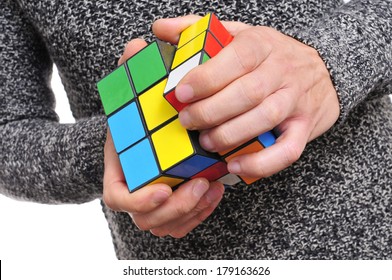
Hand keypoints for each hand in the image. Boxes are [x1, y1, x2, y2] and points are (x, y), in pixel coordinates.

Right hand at [102, 39, 224, 237]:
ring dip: (192, 211)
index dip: (139, 200)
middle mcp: (135, 193)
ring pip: (168, 226)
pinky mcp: (173, 207)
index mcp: (120, 172)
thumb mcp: (134, 95)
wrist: (143, 136)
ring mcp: (153, 204)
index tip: (164, 187)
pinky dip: (200, 213)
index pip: (118, 199)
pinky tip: (215, 189)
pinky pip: (184, 223)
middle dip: (176, 206)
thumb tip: (135, 45)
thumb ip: (131, 74)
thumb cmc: (138, 118)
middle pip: (148, 219)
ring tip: (212, 186)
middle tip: (199, 183)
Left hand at [153, 15, 339, 177]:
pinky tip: (235, 164)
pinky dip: (261, 162)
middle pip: (248, 93)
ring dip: (231, 135)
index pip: (237, 58)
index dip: (208, 78)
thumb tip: (160, 27)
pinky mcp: (303, 128)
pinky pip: (287, 150)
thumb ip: (197, 29)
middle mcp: (281, 71)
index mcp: (262, 45)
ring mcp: (295, 101)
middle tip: (188, 122)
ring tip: (207, 142)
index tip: (181, 93)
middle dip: (212, 111)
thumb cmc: (269, 55)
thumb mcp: (237, 33)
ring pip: (264, 119)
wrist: (321, 71)